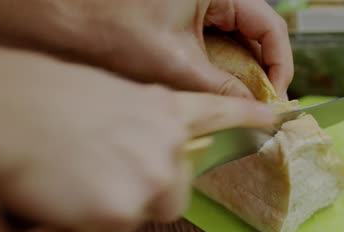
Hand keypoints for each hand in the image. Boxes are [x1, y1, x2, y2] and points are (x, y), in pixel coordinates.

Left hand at [0, 0, 293, 98]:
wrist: (63, 18)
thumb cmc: (112, 27)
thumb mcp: (176, 62)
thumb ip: (220, 86)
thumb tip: (252, 109)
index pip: (270, 26)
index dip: (280, 65)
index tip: (277, 98)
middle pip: (257, 34)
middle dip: (262, 72)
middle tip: (263, 106)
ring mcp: (198, 7)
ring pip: (237, 41)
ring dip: (242, 72)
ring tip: (244, 104)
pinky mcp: (182, 20)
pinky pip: (214, 44)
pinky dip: (220, 68)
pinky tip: (218, 91)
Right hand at [0, 39, 273, 231]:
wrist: (12, 114)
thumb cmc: (47, 99)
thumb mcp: (110, 99)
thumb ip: (142, 126)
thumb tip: (145, 150)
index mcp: (163, 110)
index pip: (219, 113)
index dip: (248, 118)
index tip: (276, 119)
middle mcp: (167, 147)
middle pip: (174, 195)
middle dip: (144, 194)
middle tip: (104, 177)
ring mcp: (151, 181)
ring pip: (136, 215)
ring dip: (108, 207)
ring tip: (74, 180)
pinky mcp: (124, 214)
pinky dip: (83, 223)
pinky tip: (63, 195)